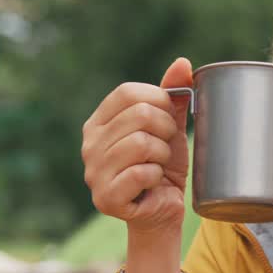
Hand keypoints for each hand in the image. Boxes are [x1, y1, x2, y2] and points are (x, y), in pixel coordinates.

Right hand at [81, 58, 192, 233]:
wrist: (164, 209)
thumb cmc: (163, 165)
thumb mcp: (169, 126)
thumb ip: (173, 95)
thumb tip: (183, 63)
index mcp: (99, 122)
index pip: (127, 92)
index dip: (159, 100)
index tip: (168, 117)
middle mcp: (89, 145)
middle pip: (140, 115)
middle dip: (166, 130)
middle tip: (165, 147)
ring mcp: (93, 172)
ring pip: (142, 143)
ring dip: (162, 155)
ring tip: (158, 165)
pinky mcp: (105, 198)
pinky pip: (141, 173)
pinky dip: (157, 176)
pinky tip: (153, 183)